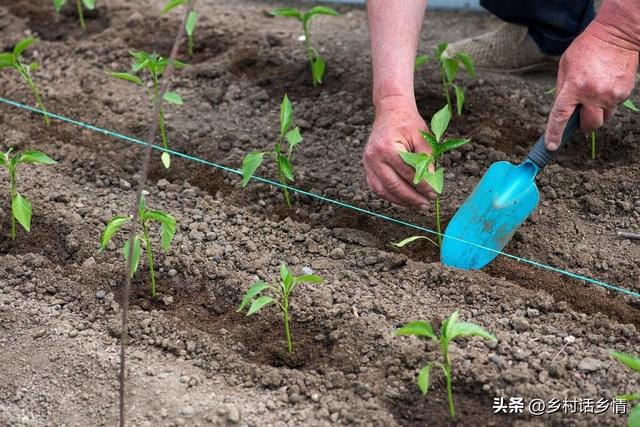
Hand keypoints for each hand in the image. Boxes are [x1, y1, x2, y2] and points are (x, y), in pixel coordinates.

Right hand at [363, 96, 436, 210]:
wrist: (390, 111)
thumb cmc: (408, 123)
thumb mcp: (423, 138)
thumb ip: (427, 160)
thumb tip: (432, 184)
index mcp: (388, 148)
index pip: (408, 173)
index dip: (422, 186)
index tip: (434, 194)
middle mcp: (374, 157)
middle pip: (394, 185)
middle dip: (411, 198)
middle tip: (426, 205)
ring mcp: (368, 163)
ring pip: (382, 190)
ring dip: (400, 201)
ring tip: (416, 206)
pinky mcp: (367, 166)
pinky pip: (376, 187)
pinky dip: (389, 196)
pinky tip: (403, 200)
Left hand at [545, 20, 638, 149]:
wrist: (617, 36)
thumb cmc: (586, 49)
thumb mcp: (565, 67)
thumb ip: (562, 90)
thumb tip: (561, 110)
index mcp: (574, 87)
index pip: (560, 117)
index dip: (554, 133)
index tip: (552, 145)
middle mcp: (594, 94)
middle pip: (588, 125)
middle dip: (582, 125)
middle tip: (578, 116)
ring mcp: (611, 95)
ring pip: (602, 118)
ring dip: (596, 113)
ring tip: (593, 94)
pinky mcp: (624, 94)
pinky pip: (612, 107)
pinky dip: (606, 102)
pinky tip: (604, 86)